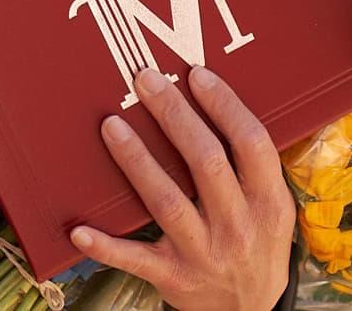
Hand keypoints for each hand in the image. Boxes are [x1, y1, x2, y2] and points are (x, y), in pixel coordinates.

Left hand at [70, 66, 293, 309]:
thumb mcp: (273, 207)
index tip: (196, 75)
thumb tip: (215, 98)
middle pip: (206, 162)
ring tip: (111, 125)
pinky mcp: (173, 277)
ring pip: (167, 201)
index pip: (251, 144)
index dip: (225, 107)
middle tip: (145, 80)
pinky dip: (106, 247)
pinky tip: (79, 229)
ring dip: (137, 161)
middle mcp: (238, 227)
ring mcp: (204, 254)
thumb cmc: (256, 241)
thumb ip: (252, 164)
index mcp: (269, 203)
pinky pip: (135, 259)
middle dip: (174, 116)